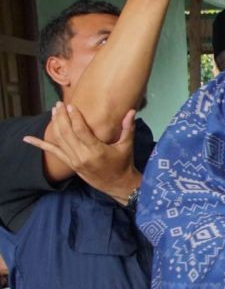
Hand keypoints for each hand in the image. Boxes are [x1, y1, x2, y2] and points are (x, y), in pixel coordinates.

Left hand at [24, 103, 140, 204]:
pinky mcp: (70, 164)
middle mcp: (82, 156)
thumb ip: (127, 128)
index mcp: (96, 150)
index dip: (74, 117)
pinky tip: (28, 138)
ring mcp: (74, 161)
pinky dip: (40, 145)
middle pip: (67, 133)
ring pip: (59, 140)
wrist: (117, 184)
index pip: (80, 130)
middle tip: (59, 104)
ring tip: (54, 111)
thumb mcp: (127, 146)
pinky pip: (53, 152)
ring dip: (55, 124)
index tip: (71, 105)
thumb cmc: (123, 163)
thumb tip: (132, 111)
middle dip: (62, 117)